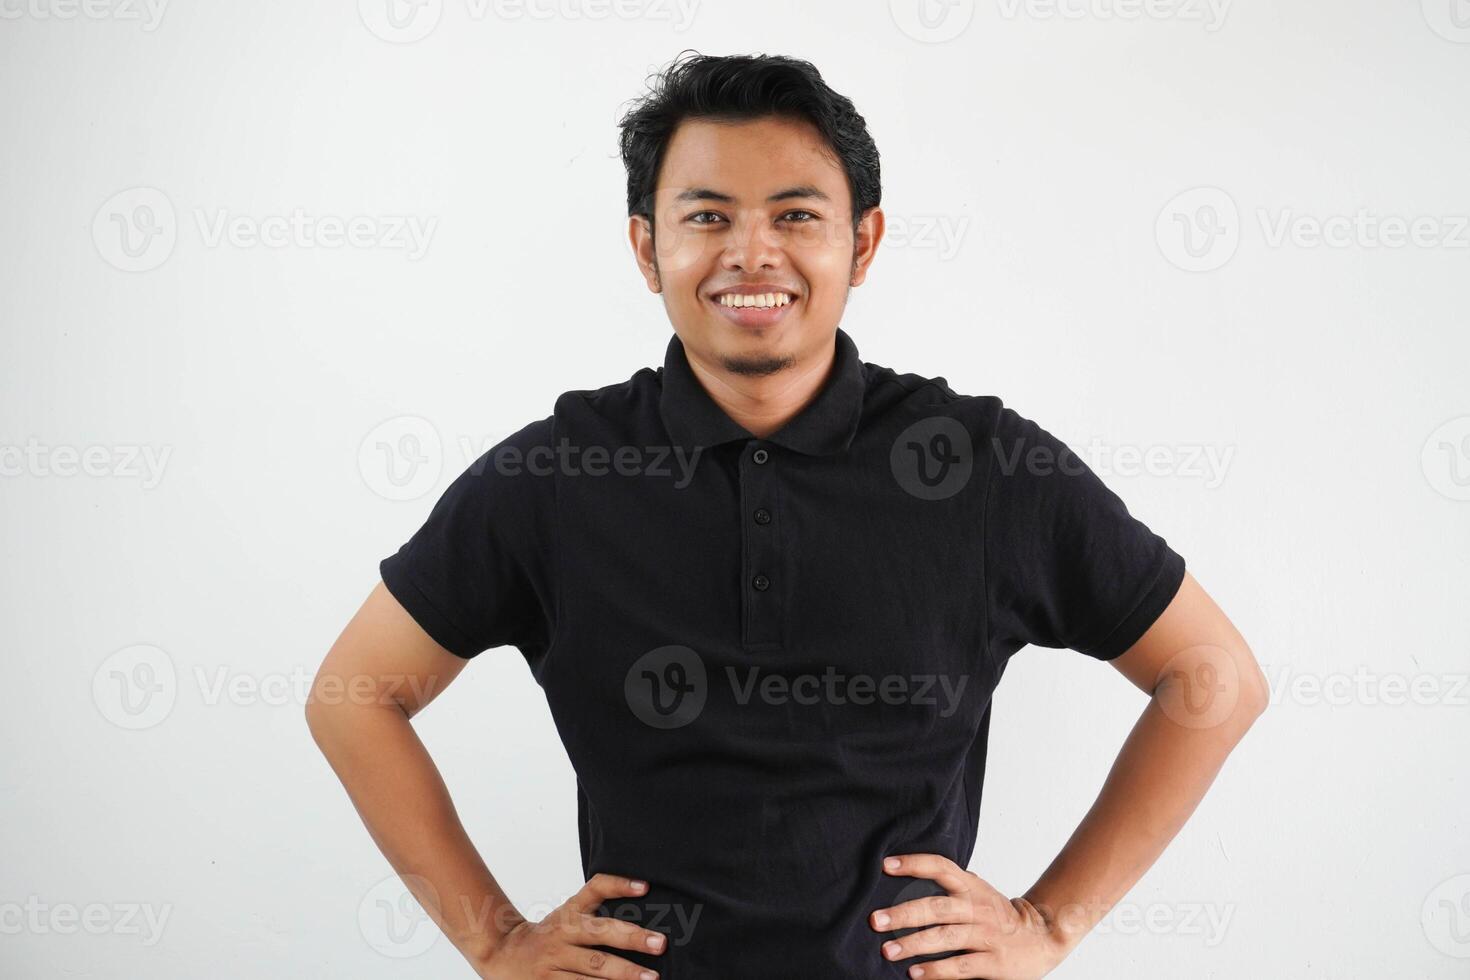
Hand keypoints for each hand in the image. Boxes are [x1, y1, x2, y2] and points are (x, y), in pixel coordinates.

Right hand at [476, 874, 666, 978]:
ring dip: (623, 974)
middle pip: (599, 933)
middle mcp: (563, 934)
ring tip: (650, 978)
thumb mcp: (568, 913)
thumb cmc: (549, 934)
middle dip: (631, 938)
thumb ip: (597, 906)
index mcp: (570, 912)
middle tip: (659, 943)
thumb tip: (642, 896)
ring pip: (593, 969)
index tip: (644, 886)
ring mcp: (556, 961)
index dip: (618, 885)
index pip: (595, 889)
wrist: (504, 955)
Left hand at [868, 854, 1068, 978]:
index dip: (914, 864)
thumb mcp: (978, 892)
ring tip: (888, 950)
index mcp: (972, 887)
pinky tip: (915, 973)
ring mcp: (987, 935)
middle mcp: (978, 908)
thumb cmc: (999, 915)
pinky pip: (961, 965)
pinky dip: (937, 970)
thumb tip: (908, 876)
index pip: (941, 867)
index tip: (886, 866)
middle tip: (876, 920)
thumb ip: (950, 885)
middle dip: (904, 913)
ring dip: (914, 944)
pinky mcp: (994, 962)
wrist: (1043, 938)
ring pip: (946, 937)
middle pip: (936, 907)